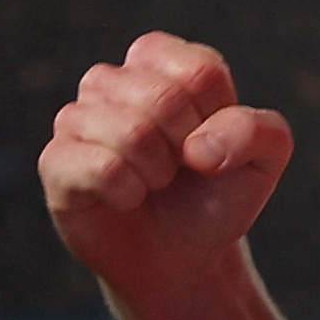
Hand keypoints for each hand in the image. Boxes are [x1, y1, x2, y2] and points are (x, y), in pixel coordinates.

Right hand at [39, 32, 296, 303]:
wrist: (181, 255)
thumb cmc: (217, 195)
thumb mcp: (263, 161)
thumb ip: (259, 132)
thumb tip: (199, 147)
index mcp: (165, 64)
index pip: (199, 72)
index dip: (216, 119)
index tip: (210, 143)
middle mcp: (113, 81)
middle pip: (163, 97)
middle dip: (186, 146)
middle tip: (181, 168)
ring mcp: (77, 119)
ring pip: (128, 130)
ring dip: (158, 171)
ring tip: (155, 182)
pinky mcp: (56, 161)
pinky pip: (98, 166)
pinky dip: (127, 192)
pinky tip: (127, 199)